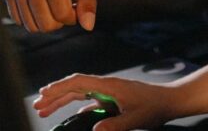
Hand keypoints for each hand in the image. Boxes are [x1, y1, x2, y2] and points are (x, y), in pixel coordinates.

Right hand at [2, 0, 96, 31]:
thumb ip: (88, 2)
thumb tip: (87, 25)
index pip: (62, 16)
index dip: (72, 16)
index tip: (74, 5)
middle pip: (45, 25)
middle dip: (59, 22)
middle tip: (63, 7)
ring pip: (31, 26)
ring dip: (44, 21)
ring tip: (51, 5)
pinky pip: (17, 19)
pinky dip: (30, 18)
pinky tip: (39, 5)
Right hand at [34, 74, 177, 130]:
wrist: (170, 100)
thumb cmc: (155, 106)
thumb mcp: (135, 118)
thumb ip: (115, 125)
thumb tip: (95, 130)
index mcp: (109, 85)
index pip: (78, 82)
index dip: (59, 87)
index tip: (44, 94)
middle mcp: (106, 86)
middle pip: (74, 87)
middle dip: (54, 95)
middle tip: (37, 105)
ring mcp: (108, 91)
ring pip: (79, 94)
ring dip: (62, 100)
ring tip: (45, 109)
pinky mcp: (112, 98)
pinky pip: (88, 101)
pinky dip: (75, 107)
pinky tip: (69, 116)